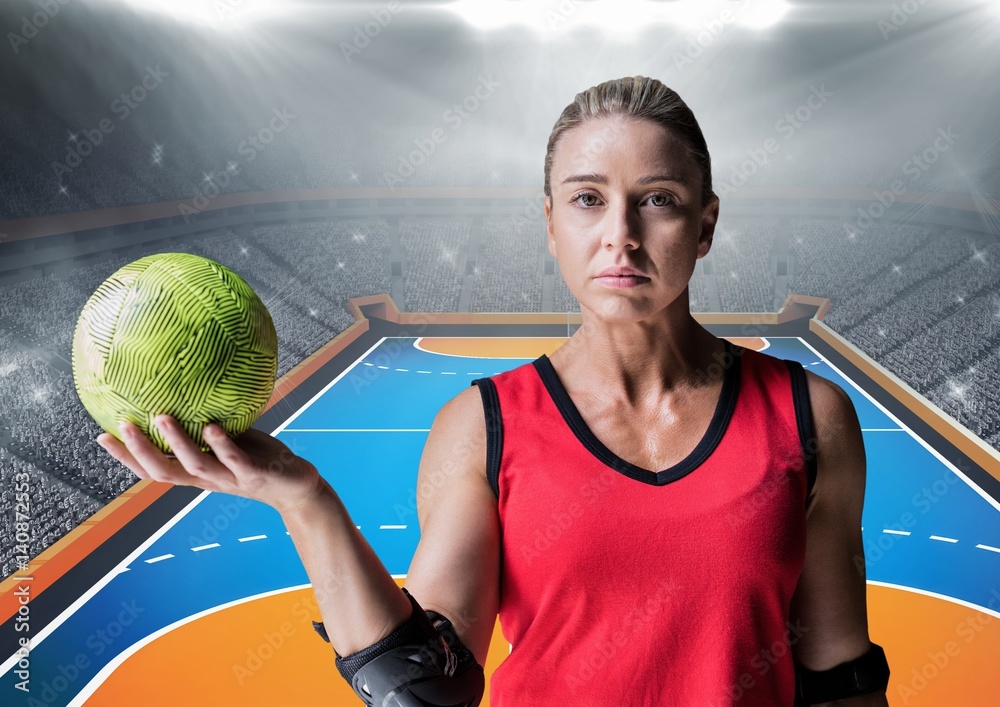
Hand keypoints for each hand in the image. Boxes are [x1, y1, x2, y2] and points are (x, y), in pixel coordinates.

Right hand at [96, 415, 325, 514]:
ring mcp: (230, 479)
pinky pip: (234, 459)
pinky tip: (211, 426)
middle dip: (140, 451)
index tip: (101, 436)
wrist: (297, 487)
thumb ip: (211, 424)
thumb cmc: (261, 461)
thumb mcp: (233, 441)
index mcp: (198, 473)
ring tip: (162, 416)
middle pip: (164, 472)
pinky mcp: (254, 475)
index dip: (126, 457)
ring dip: (177, 442)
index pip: (154, 469)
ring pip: (196, 465)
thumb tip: (191, 391)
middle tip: (121, 425)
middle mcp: (208, 480)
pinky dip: (221, 444)